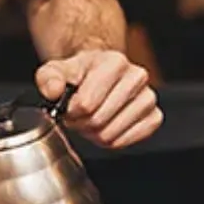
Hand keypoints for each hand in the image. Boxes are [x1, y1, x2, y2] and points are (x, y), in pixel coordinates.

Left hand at [35, 49, 161, 148]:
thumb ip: (48, 78)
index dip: (71, 111)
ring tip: (90, 118)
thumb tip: (53, 90)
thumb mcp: (56, 70)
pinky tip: (106, 125)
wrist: (99, 74)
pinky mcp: (154, 117)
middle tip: (77, 116)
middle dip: (81, 123)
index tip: (68, 107)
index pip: (86, 104)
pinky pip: (128, 141)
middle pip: (98, 121)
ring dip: (94, 133)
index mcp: (114, 62)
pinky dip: (112, 140)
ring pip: (111, 134)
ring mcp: (148, 98)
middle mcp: (137, 77)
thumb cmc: (79, 73)